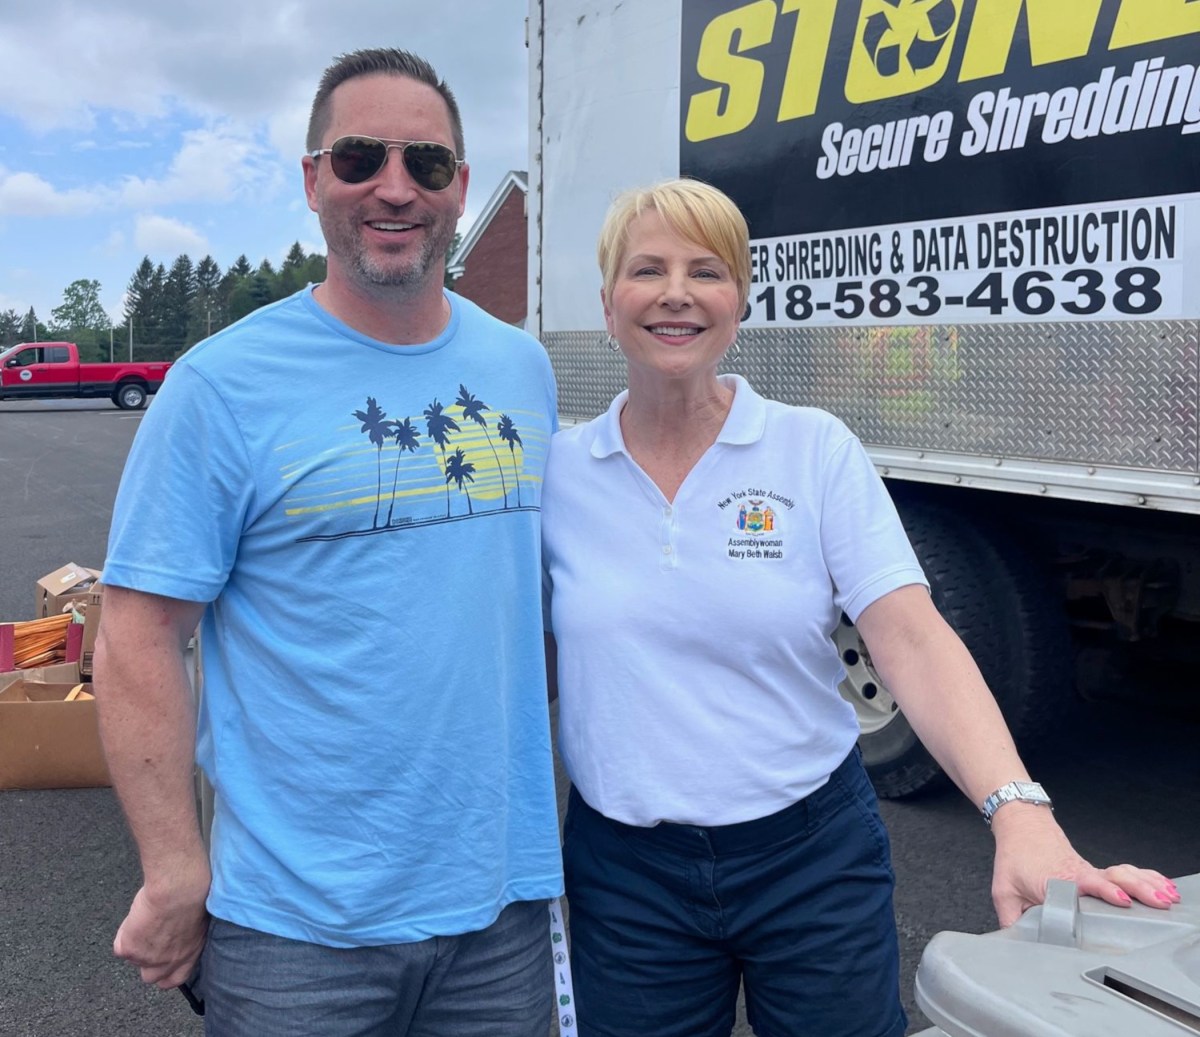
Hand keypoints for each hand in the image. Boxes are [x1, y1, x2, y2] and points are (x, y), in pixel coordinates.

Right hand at [114, 873, 210, 988]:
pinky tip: (135, 919)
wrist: (176, 891)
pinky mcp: (129, 951)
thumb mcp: (196, 921)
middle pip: (151, 977)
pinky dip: (124, 934)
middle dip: (147, 963)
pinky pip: (119, 946)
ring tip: (146, 921)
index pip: (175, 979)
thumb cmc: (192, 896)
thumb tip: (176, 936)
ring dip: (136, 944)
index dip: (166, 974)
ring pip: (134, 958)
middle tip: (147, 942)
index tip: (162, 965)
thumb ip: (185, 937)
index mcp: (189, 955)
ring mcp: (147, 960)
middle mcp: (168, 963)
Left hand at [990, 806, 1180, 926]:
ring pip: (1122, 874)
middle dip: (1136, 889)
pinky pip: (1124, 873)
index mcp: (1057, 879)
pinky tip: (1162, 886)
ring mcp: (1089, 871)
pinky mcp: (1094, 871)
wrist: (1020, 825)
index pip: (1084, 885)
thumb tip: (1015, 943)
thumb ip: (1011, 919)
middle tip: (1158, 901)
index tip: (1120, 899)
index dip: (1104, 891)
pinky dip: (1145, 878)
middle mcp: (1078, 874)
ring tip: (1167, 896)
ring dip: (1146, 884)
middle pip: (1112, 879)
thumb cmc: (1013, 856)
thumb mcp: (1003, 891)